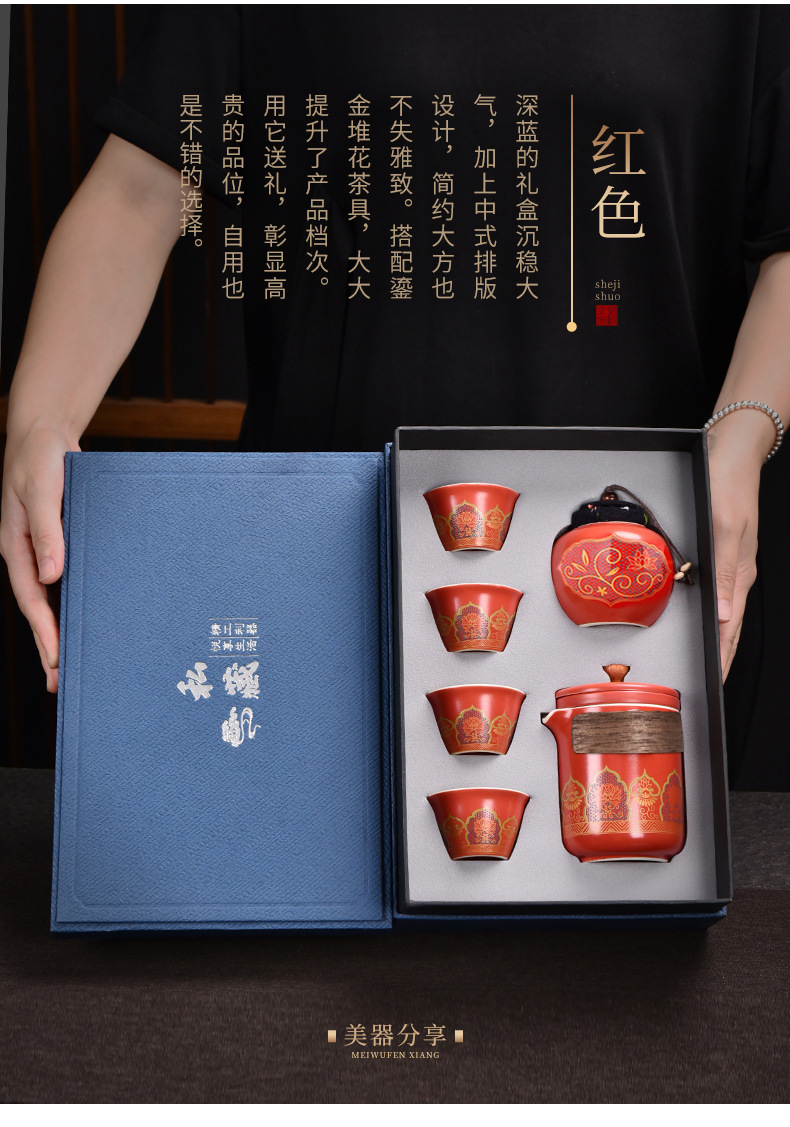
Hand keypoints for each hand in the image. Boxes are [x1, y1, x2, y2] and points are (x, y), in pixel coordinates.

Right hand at [0, 424, 75, 692]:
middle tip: (62, 683)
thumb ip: (47, 529)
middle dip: (49, 646)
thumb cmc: (40, 458)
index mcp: (17, 547)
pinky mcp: (60, 543)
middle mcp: (29, 555)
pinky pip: (66, 579)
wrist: (44, 434)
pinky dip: (74, 602)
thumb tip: (51, 574)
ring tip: (73, 665)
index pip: (31, 599)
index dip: (44, 631)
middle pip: (40, 609)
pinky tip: (87, 620)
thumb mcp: (41, 489)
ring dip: (62, 629)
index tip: (56, 660)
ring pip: (52, 599)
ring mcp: (43, 551)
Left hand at [706, 411, 772, 679]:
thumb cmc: (727, 484)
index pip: (731, 629)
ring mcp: (736, 565)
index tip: (717, 683)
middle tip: (716, 684)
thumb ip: (725, 573)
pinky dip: (720, 616)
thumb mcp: (723, 527)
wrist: (733, 450)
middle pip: (732, 627)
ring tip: (716, 663)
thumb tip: (724, 616)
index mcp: (740, 574)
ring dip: (723, 640)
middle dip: (725, 657)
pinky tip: (714, 620)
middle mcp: (740, 574)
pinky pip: (725, 595)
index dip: (724, 657)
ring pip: (729, 614)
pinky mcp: (729, 553)